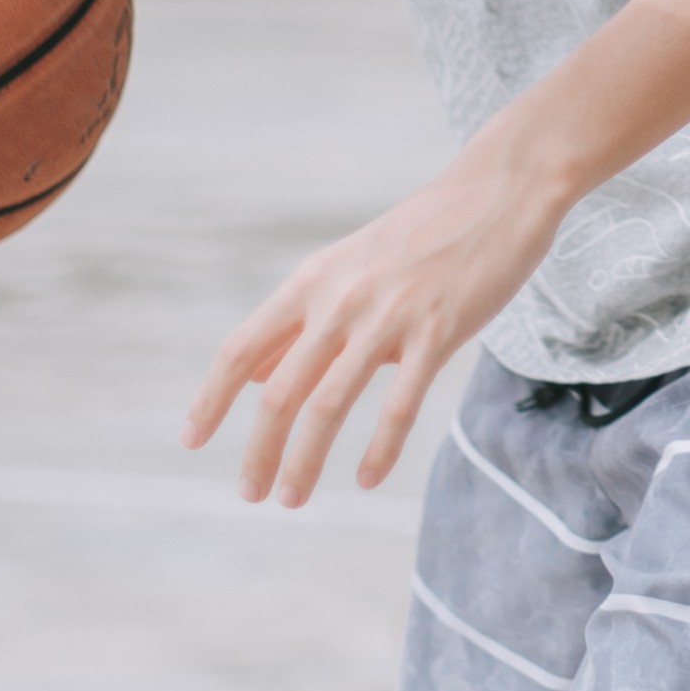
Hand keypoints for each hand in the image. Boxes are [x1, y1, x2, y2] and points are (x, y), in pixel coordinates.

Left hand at [185, 149, 567, 502]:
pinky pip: (399, 405)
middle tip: (250, 494)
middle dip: (259, 451)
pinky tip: (365, 479)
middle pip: (279, 391)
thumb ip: (303, 323)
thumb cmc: (421, 235)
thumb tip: (254, 378)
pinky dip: (378, 451)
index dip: (211, 398)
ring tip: (292, 499)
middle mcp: (340, 300)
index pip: (242, 348)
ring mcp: (389, 316)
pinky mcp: (439, 331)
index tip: (191, 440)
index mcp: (312, 282)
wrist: (498, 191)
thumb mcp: (348, 269)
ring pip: (328, 405)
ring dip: (303, 462)